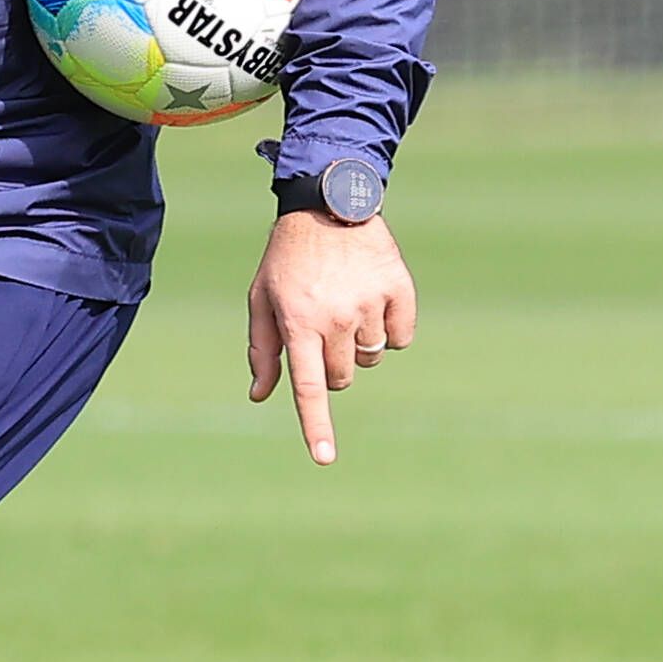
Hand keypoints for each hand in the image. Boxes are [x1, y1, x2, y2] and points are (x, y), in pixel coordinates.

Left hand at [247, 207, 416, 466]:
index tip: (325, 458)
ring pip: (371, 358)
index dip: (317, 426)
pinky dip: (391, 327)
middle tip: (323, 329)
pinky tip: (373, 298)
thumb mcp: (263, 299)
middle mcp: (335, 317)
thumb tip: (260, 396)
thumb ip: (263, 351)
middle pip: (343, 378)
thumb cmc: (287, 259)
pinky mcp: (399, 290)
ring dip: (359, 345)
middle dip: (332, 366)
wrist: (329, 203)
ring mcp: (370, 303)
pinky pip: (401, 337)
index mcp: (298, 323)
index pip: (309, 387)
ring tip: (346, 305)